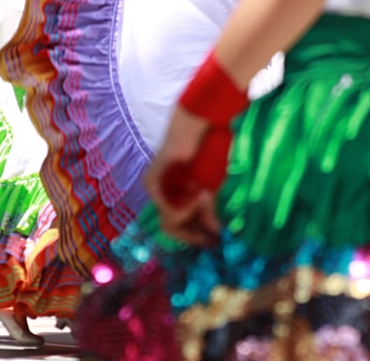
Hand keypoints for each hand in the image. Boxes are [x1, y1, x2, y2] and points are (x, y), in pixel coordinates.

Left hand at [143, 106, 220, 245]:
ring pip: (169, 222)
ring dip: (192, 219)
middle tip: (211, 240)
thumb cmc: (205, 152)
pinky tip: (202, 196)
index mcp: (171, 194)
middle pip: (170, 229)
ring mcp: (152, 188)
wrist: (194, 126)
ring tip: (208, 204)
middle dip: (193, 236)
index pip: (175, 226)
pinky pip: (169, 210)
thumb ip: (209, 209)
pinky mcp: (153, 183)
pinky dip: (186, 209)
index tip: (212, 242)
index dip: (193, 237)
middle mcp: (157, 193)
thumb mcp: (209, 187)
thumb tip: (217, 232)